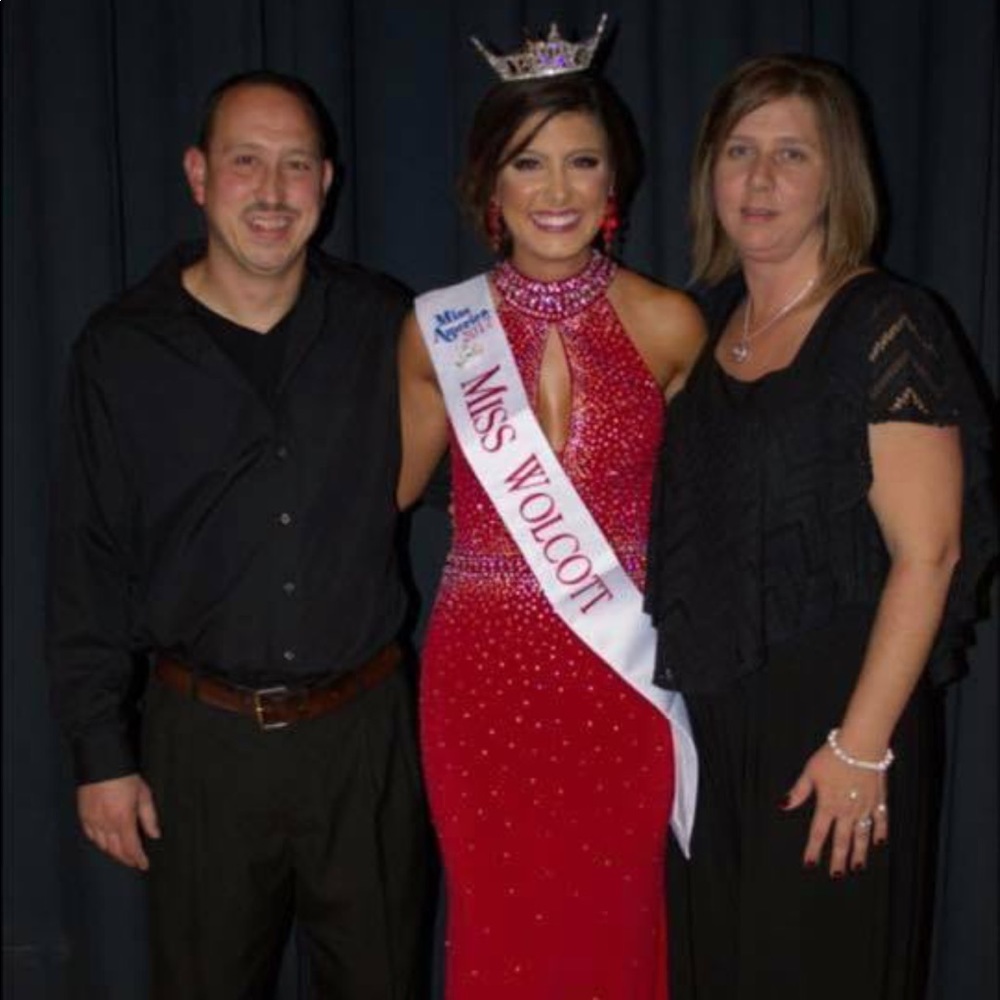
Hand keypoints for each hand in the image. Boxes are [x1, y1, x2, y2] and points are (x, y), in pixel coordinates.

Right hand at [77, 773, 160, 870]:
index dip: (138, 859)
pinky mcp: (83, 816)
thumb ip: (149, 817)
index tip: (144, 865)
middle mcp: (106, 824)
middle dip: (126, 859)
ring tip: (123, 855)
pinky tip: (106, 844)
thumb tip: (155, 835)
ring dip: (113, 853)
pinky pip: (91, 836)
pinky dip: (100, 843)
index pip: (131, 847)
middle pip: (116, 850)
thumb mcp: (144, 794)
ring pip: (102, 846)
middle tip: (135, 862)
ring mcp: (93, 821)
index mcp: (123, 818)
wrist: (101, 763)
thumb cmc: (125, 777)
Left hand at [783, 744, 888, 876]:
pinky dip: (879, 832)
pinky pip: (880, 821)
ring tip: (857, 867)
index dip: (813, 850)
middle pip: (841, 840)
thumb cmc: (832, 757)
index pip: (818, 833)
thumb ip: (798, 792)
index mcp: (828, 805)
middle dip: (838, 859)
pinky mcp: (878, 800)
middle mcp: (847, 811)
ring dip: (859, 853)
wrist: (860, 746)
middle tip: (836, 875)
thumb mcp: (809, 772)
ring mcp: (864, 807)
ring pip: (862, 836)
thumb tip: (783, 806)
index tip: (810, 864)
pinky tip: (878, 843)